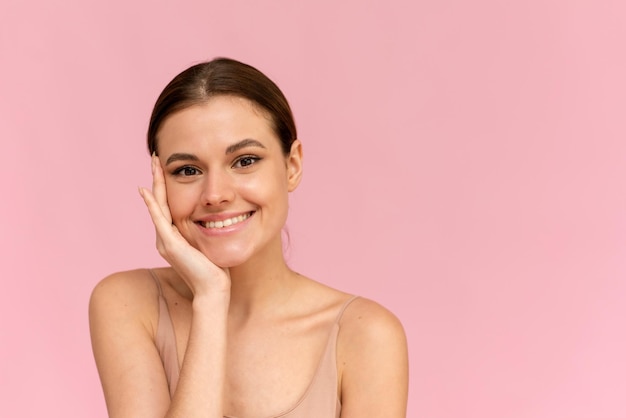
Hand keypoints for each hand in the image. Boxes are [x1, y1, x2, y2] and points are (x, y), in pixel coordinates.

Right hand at [139, 155, 229, 295]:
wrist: (213, 290)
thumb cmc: (216, 270)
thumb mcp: (209, 245)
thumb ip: (206, 232)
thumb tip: (218, 219)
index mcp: (173, 238)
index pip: (167, 206)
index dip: (165, 186)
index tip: (165, 167)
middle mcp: (165, 238)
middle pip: (159, 201)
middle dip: (158, 178)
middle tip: (156, 156)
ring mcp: (165, 241)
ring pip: (157, 206)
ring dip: (155, 183)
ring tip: (154, 164)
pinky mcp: (170, 244)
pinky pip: (158, 219)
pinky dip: (152, 204)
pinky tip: (146, 190)